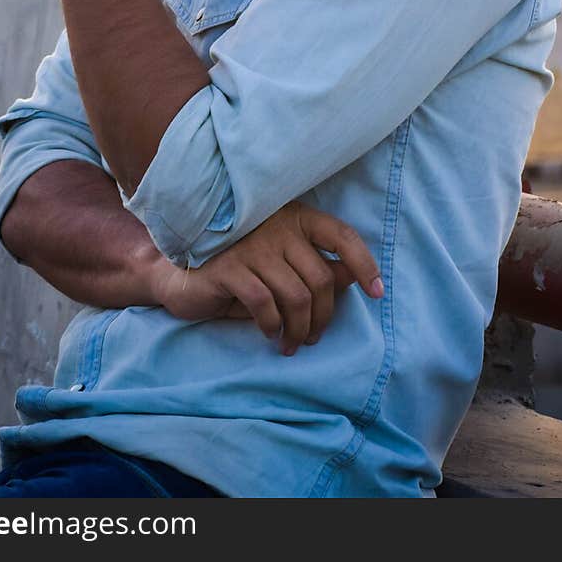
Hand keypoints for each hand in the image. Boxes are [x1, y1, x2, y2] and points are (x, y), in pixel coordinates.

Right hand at [145, 202, 383, 355]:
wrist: (183, 271)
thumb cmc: (241, 267)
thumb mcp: (283, 263)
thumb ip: (316, 266)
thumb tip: (354, 278)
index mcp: (297, 218)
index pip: (342, 235)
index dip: (364, 263)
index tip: (377, 292)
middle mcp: (278, 226)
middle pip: (322, 279)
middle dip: (323, 318)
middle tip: (312, 338)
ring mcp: (253, 245)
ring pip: (296, 296)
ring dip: (299, 329)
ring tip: (292, 344)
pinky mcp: (230, 267)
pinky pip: (265, 304)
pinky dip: (273, 326)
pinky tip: (271, 334)